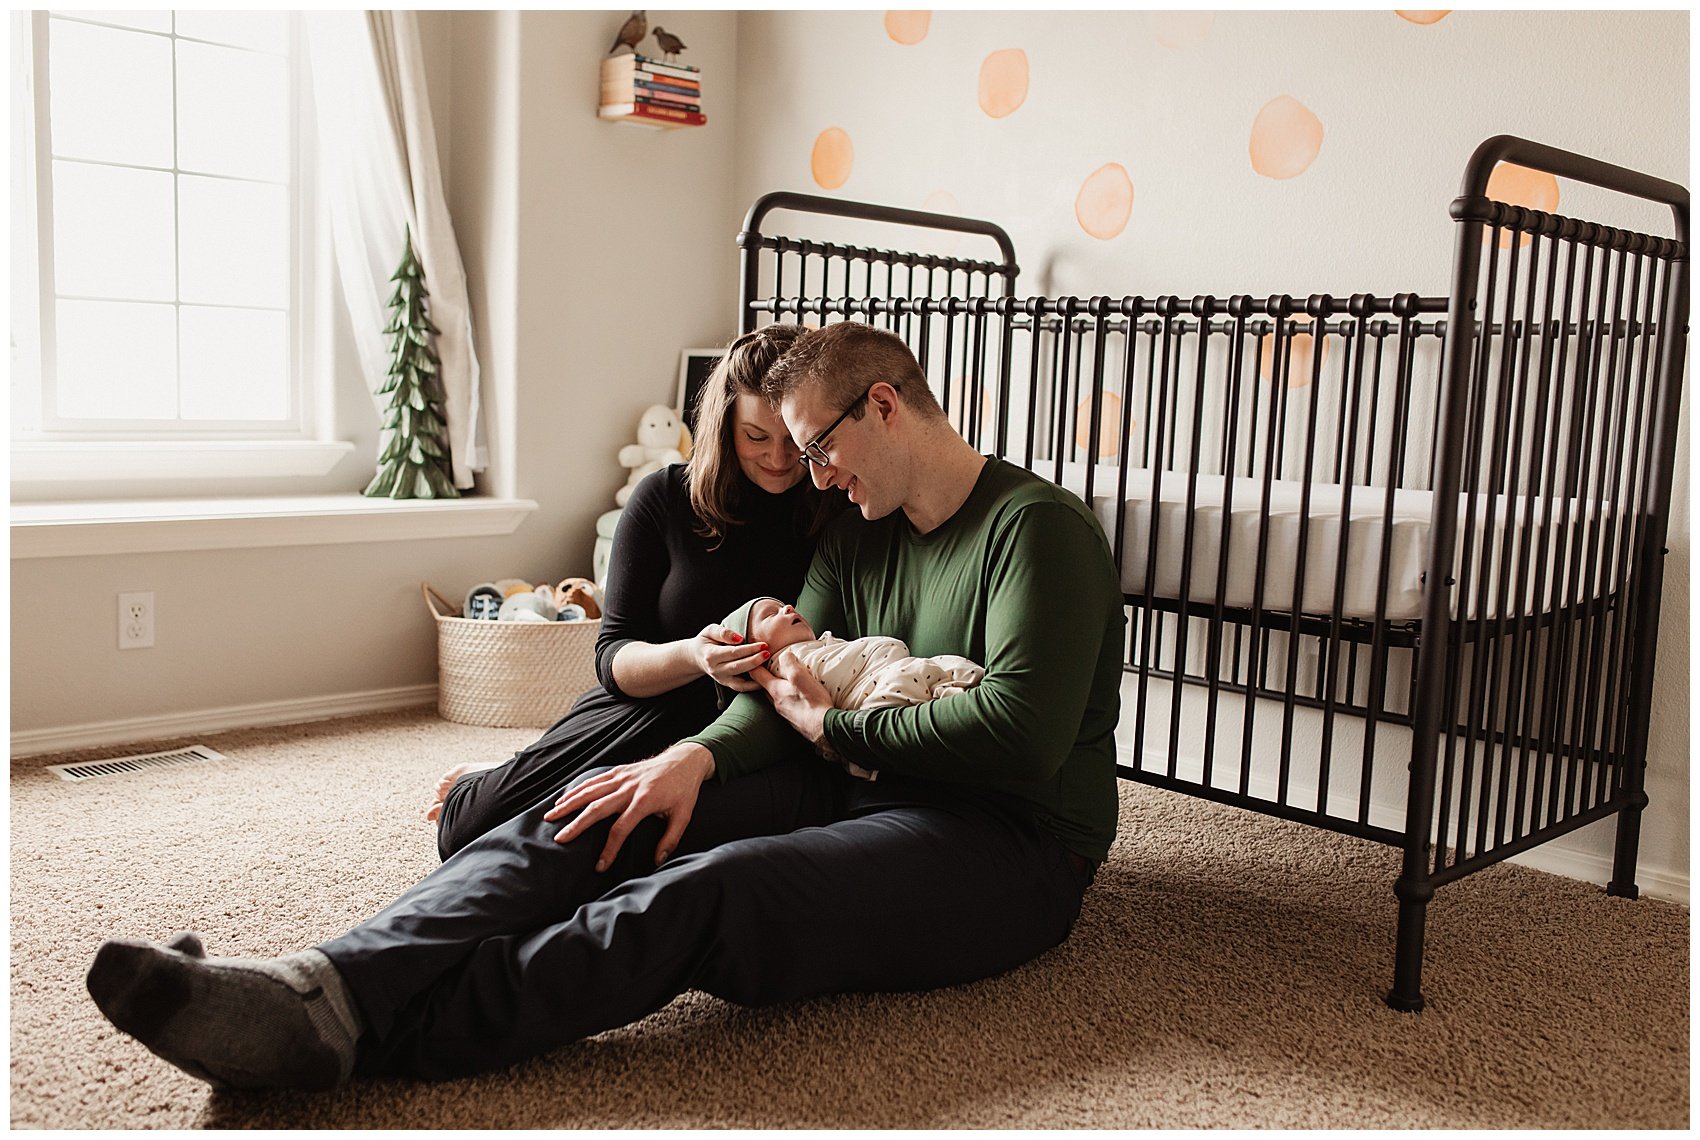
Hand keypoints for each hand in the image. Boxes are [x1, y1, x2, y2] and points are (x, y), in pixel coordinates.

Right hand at [542, 745, 715, 869]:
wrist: (685, 760)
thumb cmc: (684, 790)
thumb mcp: (683, 816)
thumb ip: (670, 840)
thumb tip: (657, 861)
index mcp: (645, 801)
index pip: (621, 828)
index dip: (609, 849)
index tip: (600, 866)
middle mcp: (629, 788)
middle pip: (597, 808)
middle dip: (577, 824)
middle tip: (560, 838)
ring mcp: (622, 777)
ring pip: (590, 791)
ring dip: (569, 803)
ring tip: (551, 816)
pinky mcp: (619, 771)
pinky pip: (594, 780)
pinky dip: (577, 789)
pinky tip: (564, 798)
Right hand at [690, 624, 770, 690]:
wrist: (697, 656)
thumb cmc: (706, 641)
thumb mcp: (710, 631)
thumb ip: (723, 632)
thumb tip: (739, 639)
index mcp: (711, 655)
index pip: (733, 652)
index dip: (749, 649)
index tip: (762, 644)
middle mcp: (715, 669)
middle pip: (738, 666)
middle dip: (755, 660)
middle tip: (767, 653)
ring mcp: (721, 679)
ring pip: (740, 681)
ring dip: (755, 674)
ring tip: (767, 666)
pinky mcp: (727, 684)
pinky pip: (741, 688)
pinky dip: (753, 686)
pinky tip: (764, 678)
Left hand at [751, 662, 831, 745]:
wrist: (823, 727)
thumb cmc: (811, 702)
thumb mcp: (800, 676)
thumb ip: (789, 663)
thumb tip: (785, 655)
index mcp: (775, 690)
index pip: (756, 675)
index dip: (754, 664)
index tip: (756, 657)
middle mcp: (776, 703)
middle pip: (765, 687)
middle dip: (766, 676)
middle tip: (772, 667)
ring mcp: (784, 712)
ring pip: (776, 697)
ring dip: (779, 688)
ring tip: (788, 681)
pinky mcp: (794, 719)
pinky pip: (787, 705)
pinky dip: (789, 698)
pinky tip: (799, 697)